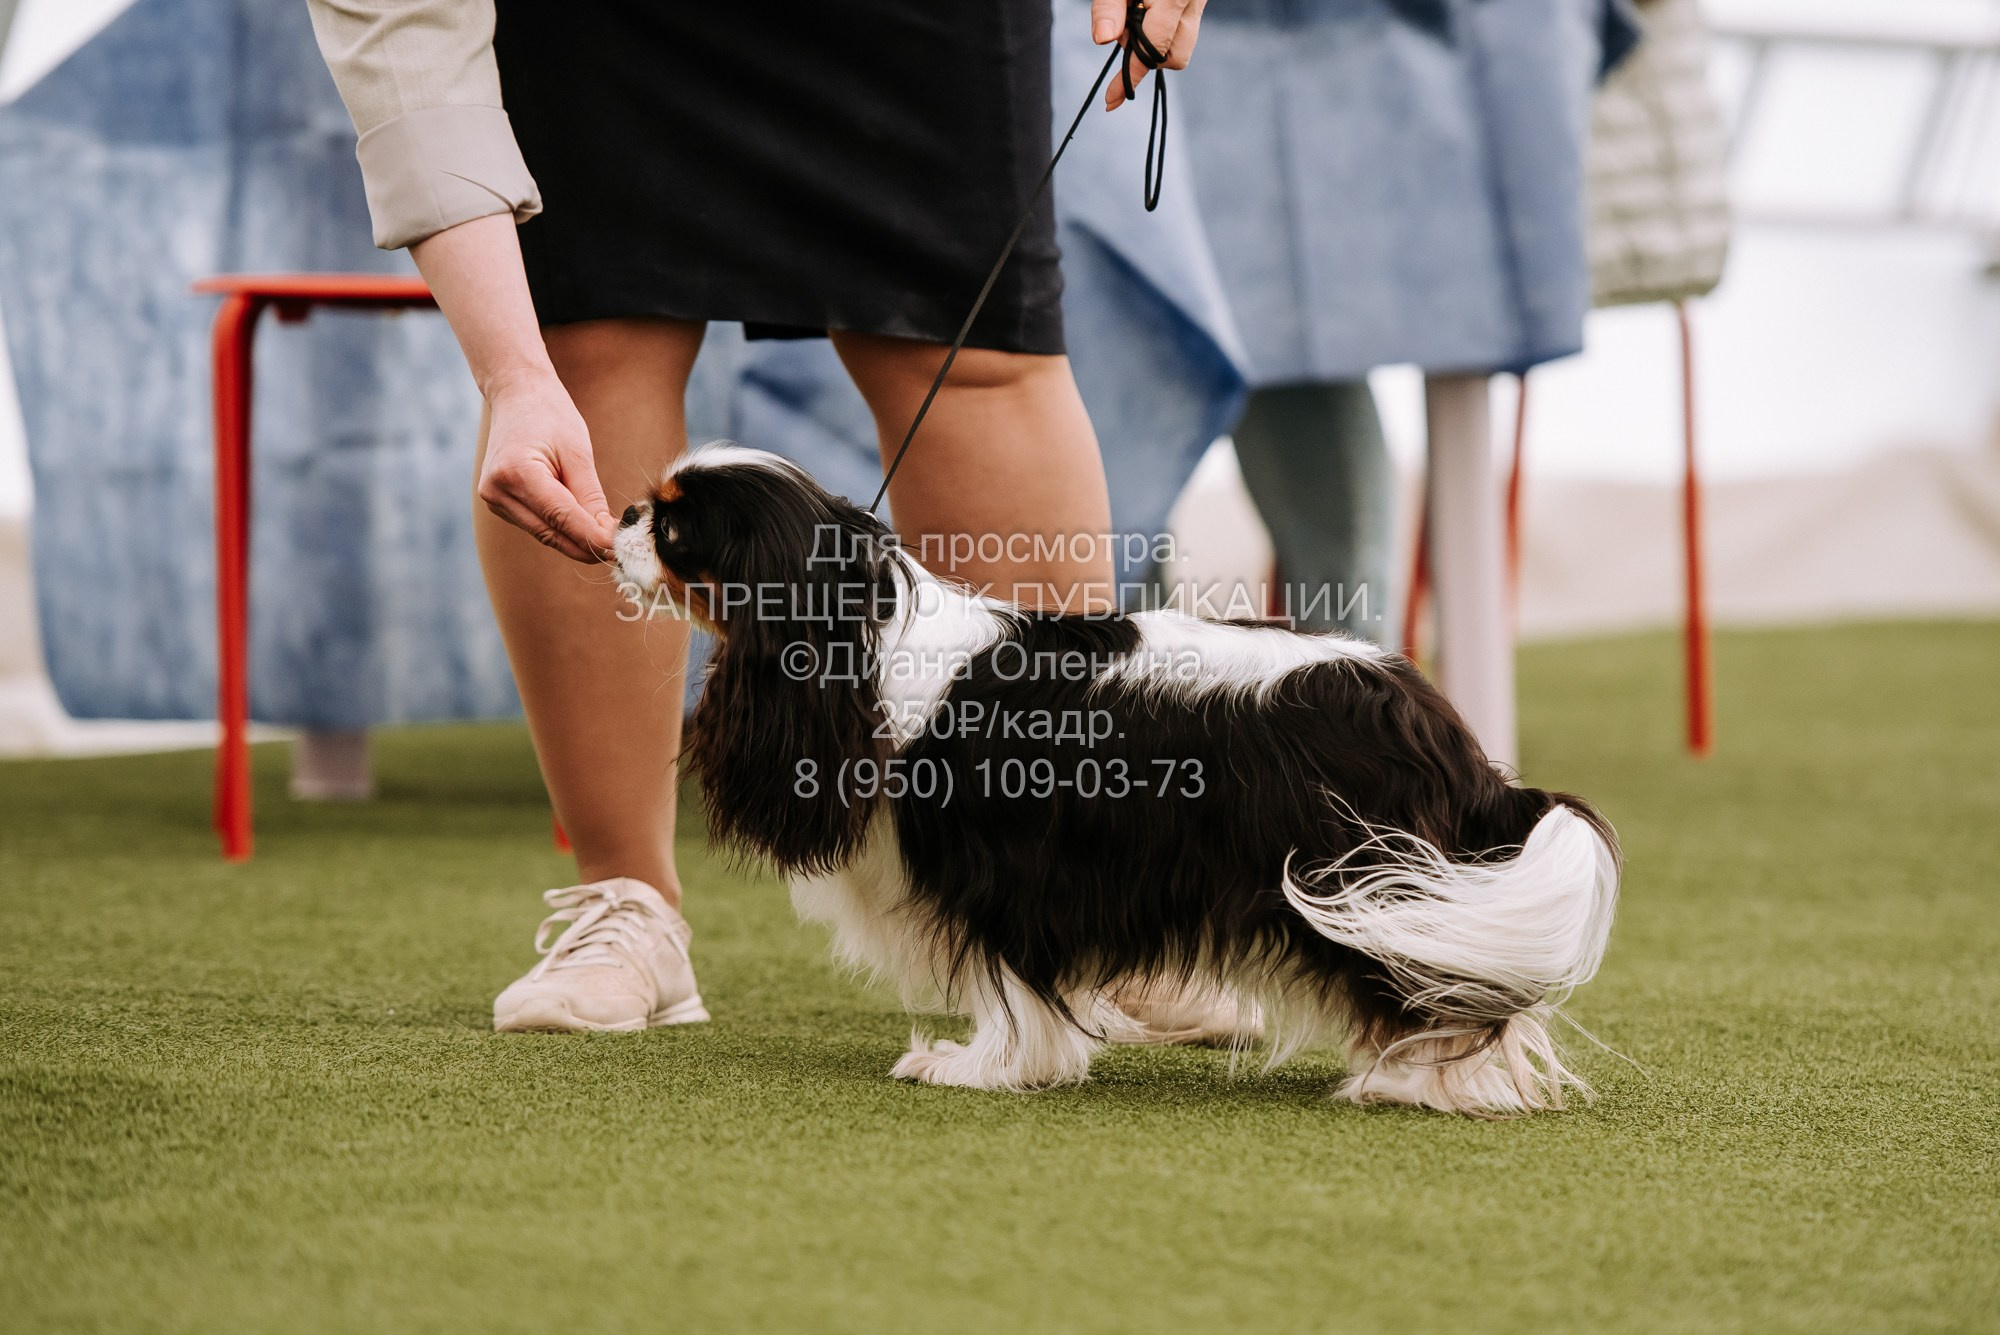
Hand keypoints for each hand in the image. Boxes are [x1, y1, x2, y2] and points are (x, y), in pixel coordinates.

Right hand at [476, 369, 614, 562]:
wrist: (516, 394)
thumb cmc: (549, 414)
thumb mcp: (578, 452)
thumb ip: (590, 496)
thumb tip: (606, 534)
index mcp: (516, 472)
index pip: (560, 517)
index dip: (592, 537)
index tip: (620, 549)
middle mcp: (497, 490)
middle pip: (550, 533)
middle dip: (587, 545)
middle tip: (620, 551)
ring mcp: (494, 499)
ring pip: (544, 534)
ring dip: (576, 540)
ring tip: (608, 537)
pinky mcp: (499, 503)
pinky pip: (537, 525)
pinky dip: (561, 528)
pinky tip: (584, 525)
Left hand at [1092, 0, 1205, 108]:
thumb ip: (1108, 7)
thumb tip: (1102, 40)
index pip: (1152, 49)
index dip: (1129, 77)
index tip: (1111, 100)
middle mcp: (1194, 4)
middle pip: (1175, 58)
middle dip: (1145, 58)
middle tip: (1125, 28)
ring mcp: (1200, 5)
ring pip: (1181, 51)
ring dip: (1154, 47)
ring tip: (1136, 16)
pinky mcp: (1199, 6)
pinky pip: (1183, 35)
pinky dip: (1162, 35)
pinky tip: (1148, 13)